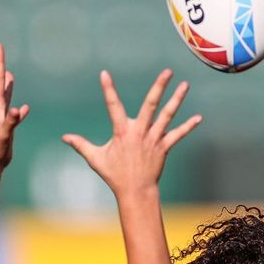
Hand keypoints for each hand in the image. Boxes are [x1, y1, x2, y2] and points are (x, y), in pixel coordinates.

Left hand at [0, 43, 30, 169]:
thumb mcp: (3, 135)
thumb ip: (11, 122)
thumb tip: (19, 109)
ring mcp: (0, 117)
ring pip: (2, 94)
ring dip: (3, 82)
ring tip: (5, 72)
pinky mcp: (5, 126)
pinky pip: (11, 111)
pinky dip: (16, 105)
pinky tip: (23, 106)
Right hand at [62, 69, 199, 193]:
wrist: (135, 191)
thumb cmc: (114, 175)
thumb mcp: (95, 159)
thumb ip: (81, 145)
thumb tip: (64, 137)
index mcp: (122, 131)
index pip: (113, 105)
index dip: (108, 89)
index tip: (104, 74)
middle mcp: (140, 132)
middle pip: (150, 105)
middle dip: (159, 87)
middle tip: (168, 71)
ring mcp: (154, 139)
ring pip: (167, 115)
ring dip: (177, 99)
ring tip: (185, 84)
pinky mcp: (164, 147)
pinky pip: (178, 134)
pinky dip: (188, 126)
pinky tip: (198, 118)